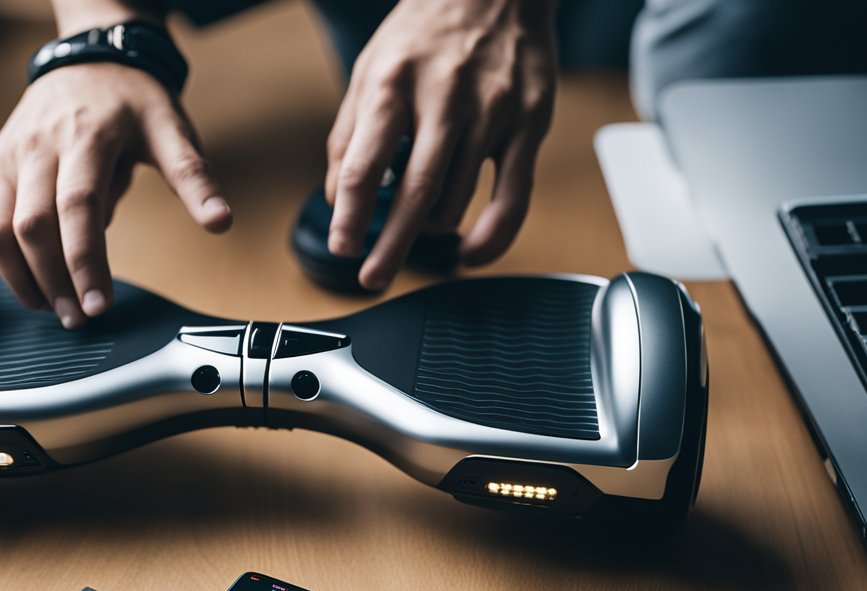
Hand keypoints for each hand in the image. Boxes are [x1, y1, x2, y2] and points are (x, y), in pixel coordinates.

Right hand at [0, 57, 230, 327]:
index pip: (79, 207)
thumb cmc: (133, 101)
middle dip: (55, 281)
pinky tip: (33, 288)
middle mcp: (39, 145)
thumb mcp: (171, 129)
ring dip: (23, 279)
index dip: (85, 261)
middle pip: (33, 226)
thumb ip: (193, 178)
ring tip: (55, 310)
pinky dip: (6, 263)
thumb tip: (221, 222)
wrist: (89, 58)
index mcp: (87, 135)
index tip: (100, 306)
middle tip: (81, 320)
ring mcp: (10, 156)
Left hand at [324, 0, 556, 289]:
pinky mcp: (528, 123)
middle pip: (415, 193)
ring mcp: (492, 111)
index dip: (351, 216)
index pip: (366, 165)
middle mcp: (444, 97)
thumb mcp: (370, 72)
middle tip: (372, 279)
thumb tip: (338, 200)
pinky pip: (513, 198)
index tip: (344, 248)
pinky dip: (490, 237)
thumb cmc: (424, 35)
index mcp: (393, 83)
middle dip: (390, 246)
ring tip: (421, 219)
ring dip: (432, 227)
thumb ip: (350, 136)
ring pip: (457, 199)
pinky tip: (469, 253)